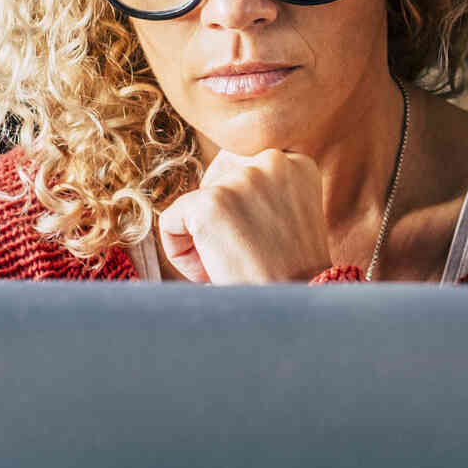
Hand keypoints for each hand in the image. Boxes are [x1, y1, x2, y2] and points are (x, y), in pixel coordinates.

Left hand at [157, 148, 334, 283]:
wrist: (294, 306)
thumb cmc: (288, 273)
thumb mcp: (288, 217)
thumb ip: (260, 192)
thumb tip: (211, 188)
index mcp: (295, 162)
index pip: (241, 172)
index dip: (241, 214)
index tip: (260, 241)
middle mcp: (272, 161)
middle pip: (216, 187)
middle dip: (223, 226)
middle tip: (250, 257)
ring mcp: (240, 180)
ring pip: (195, 207)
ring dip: (206, 240)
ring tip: (235, 265)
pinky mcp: (210, 203)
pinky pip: (172, 222)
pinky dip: (181, 253)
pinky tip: (210, 270)